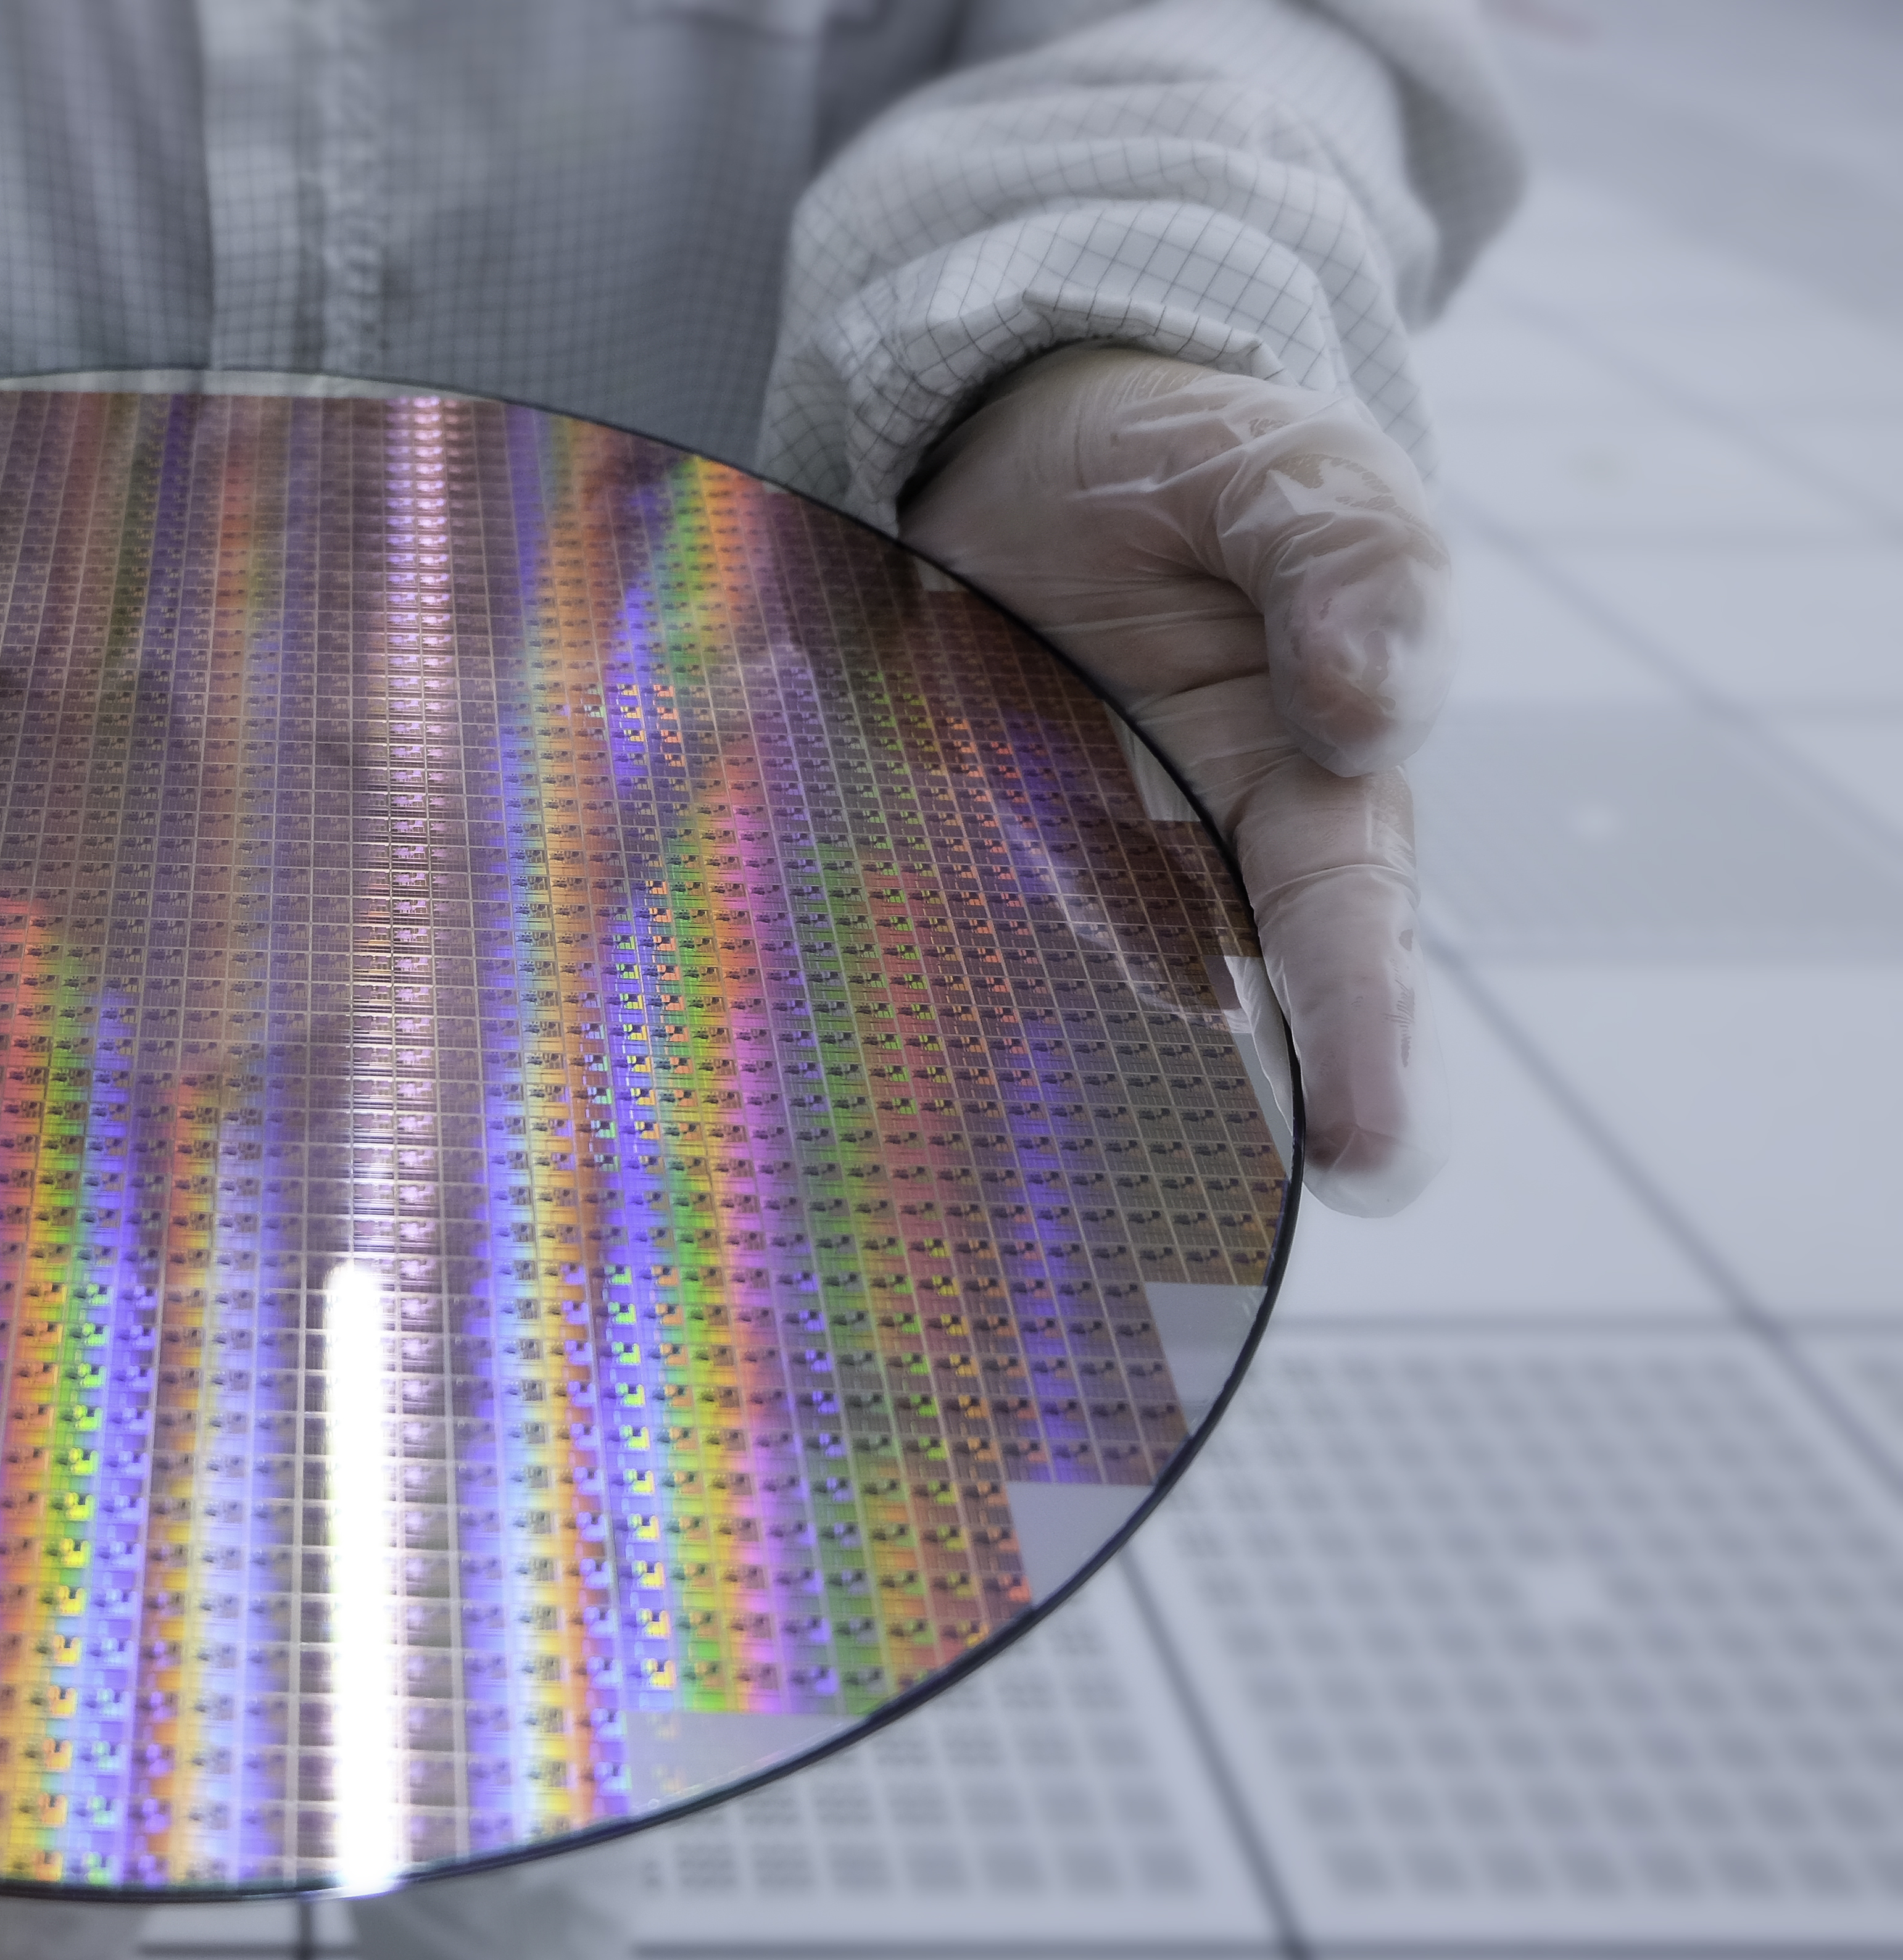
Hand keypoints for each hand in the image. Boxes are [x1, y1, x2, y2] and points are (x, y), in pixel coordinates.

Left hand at [901, 348, 1448, 1214]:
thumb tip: (1374, 707)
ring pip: (1068, 1032)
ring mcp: (1059, 887)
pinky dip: (896, 1032)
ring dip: (1056, 1121)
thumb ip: (1352, 560)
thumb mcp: (1290, 469)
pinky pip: (924, 965)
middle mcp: (1189, 872)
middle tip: (1219, 1243)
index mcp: (1306, 791)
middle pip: (1221, 1035)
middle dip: (1218, 1145)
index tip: (1373, 1163)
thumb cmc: (1190, 474)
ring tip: (1035, 1228)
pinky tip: (852, 1098)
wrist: (1034, 448)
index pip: (1350, 934)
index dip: (1368, 1050)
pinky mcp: (942, 871)